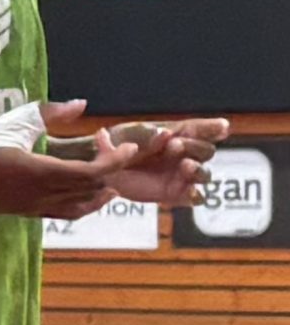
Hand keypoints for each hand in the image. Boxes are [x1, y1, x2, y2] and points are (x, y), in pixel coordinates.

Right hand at [0, 100, 137, 219]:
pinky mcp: (31, 212)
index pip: (93, 171)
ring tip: (113, 177)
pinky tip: (91, 195)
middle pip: (93, 187)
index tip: (128, 147)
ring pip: (85, 204)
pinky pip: (68, 214)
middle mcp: (45, 194)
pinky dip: (87, 205)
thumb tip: (81, 104)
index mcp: (42, 172)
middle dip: (111, 169)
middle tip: (116, 151)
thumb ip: (49, 113)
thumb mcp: (14, 123)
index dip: (115, 160)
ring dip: (102, 190)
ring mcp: (38, 206)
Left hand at [103, 117, 229, 206]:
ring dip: (199, 170)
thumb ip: (142, 134)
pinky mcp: (176, 194)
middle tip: (174, 145)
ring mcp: (182, 175)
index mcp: (176, 135)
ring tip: (185, 166)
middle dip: (194, 146)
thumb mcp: (124, 135)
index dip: (213, 128)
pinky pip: (196, 198)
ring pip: (205, 174)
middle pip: (206, 151)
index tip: (222, 126)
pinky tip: (190, 192)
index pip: (200, 130)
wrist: (102, 170)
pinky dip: (196, 196)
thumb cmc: (115, 146)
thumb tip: (164, 133)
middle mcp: (185, 155)